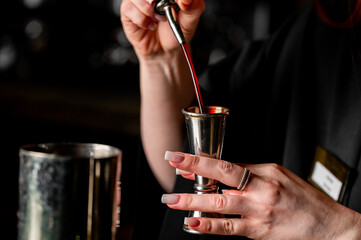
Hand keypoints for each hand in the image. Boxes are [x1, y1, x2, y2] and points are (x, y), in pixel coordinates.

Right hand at [120, 0, 203, 57]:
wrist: (164, 50)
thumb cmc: (175, 32)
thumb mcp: (190, 20)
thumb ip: (193, 6)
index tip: (178, 3)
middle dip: (157, 0)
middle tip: (165, 10)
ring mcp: (137, 0)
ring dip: (150, 10)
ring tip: (159, 19)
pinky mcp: (127, 10)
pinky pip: (130, 8)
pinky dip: (143, 20)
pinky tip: (149, 24)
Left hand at [162, 151, 360, 238]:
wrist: (328, 225)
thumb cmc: (303, 198)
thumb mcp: (278, 175)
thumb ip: (249, 172)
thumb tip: (221, 170)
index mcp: (265, 173)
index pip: (226, 164)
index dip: (200, 161)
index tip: (180, 157)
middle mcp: (261, 190)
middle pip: (220, 179)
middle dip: (193, 173)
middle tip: (171, 169)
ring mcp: (258, 212)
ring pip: (220, 205)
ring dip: (193, 202)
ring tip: (173, 201)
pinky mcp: (258, 232)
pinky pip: (229, 228)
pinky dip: (209, 226)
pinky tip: (193, 223)